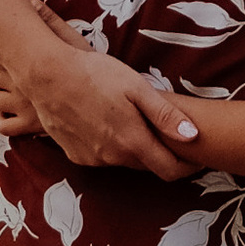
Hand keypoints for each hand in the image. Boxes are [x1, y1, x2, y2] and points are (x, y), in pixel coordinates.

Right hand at [0, 30, 194, 176]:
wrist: (47, 76)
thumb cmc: (95, 75)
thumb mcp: (137, 88)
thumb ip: (166, 115)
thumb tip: (194, 137)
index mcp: (132, 142)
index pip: (169, 170)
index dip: (187, 168)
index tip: (197, 158)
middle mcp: (113, 158)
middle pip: (147, 165)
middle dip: (161, 154)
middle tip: (168, 134)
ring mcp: (92, 159)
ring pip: (123, 160)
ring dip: (134, 149)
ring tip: (133, 122)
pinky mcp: (75, 155)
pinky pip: (102, 157)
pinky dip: (110, 146)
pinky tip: (105, 123)